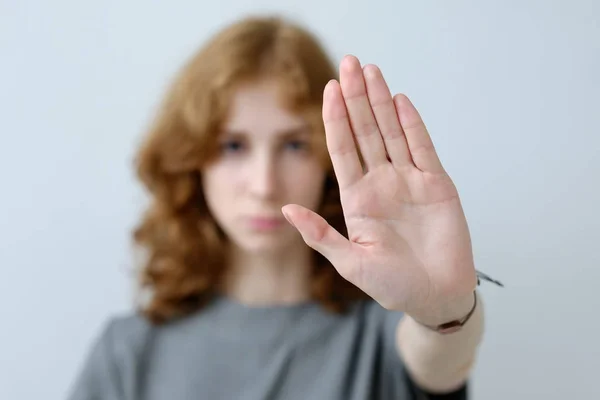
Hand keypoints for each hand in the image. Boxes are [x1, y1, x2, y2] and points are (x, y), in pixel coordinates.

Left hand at [282, 55, 476, 315]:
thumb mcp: (351, 264)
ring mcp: (409, 181)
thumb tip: (286, 210)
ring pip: (392, 132)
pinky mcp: (436, 185)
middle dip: (356, 98)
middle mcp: (381, 183)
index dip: (335, 119)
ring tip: (371, 71)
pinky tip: (400, 100)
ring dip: (381, 101)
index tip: (327, 89)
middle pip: (365, 131)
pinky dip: (412, 123)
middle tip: (349, 63)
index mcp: (358, 199)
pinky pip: (423, 147)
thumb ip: (320, 235)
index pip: (342, 149)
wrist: (436, 296)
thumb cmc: (393, 285)